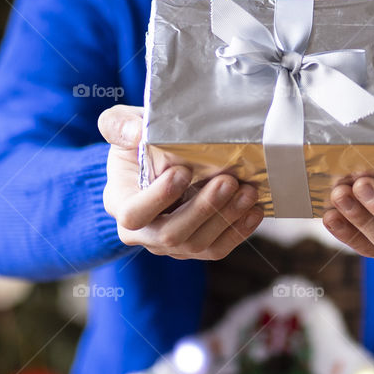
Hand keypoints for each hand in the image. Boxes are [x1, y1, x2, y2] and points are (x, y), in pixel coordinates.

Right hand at [98, 105, 263, 259]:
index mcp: (120, 202)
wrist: (158, 157)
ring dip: (226, 220)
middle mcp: (143, 232)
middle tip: (227, 182)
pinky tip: (254, 209)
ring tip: (247, 192)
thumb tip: (136, 133)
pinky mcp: (194, 246)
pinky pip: (216, 249)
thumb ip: (120, 125)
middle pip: (170, 235)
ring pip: (197, 245)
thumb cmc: (138, 140)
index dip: (158, 198)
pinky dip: (238, 231)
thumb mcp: (121, 124)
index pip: (133, 215)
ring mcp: (170, 243)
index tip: (182, 171)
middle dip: (202, 209)